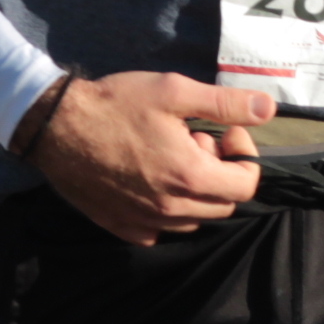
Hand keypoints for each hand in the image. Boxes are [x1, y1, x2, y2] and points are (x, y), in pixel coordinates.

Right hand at [25, 72, 274, 244]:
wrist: (54, 126)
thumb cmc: (115, 104)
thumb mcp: (174, 92)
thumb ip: (226, 104)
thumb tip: (269, 109)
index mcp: (189, 177)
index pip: (246, 185)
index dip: (244, 154)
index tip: (225, 130)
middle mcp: (170, 208)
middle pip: (223, 204)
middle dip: (221, 171)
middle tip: (196, 140)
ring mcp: (144, 221)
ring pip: (193, 219)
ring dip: (196, 191)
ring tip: (172, 157)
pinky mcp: (120, 226)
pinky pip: (159, 231)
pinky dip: (167, 211)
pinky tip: (151, 180)